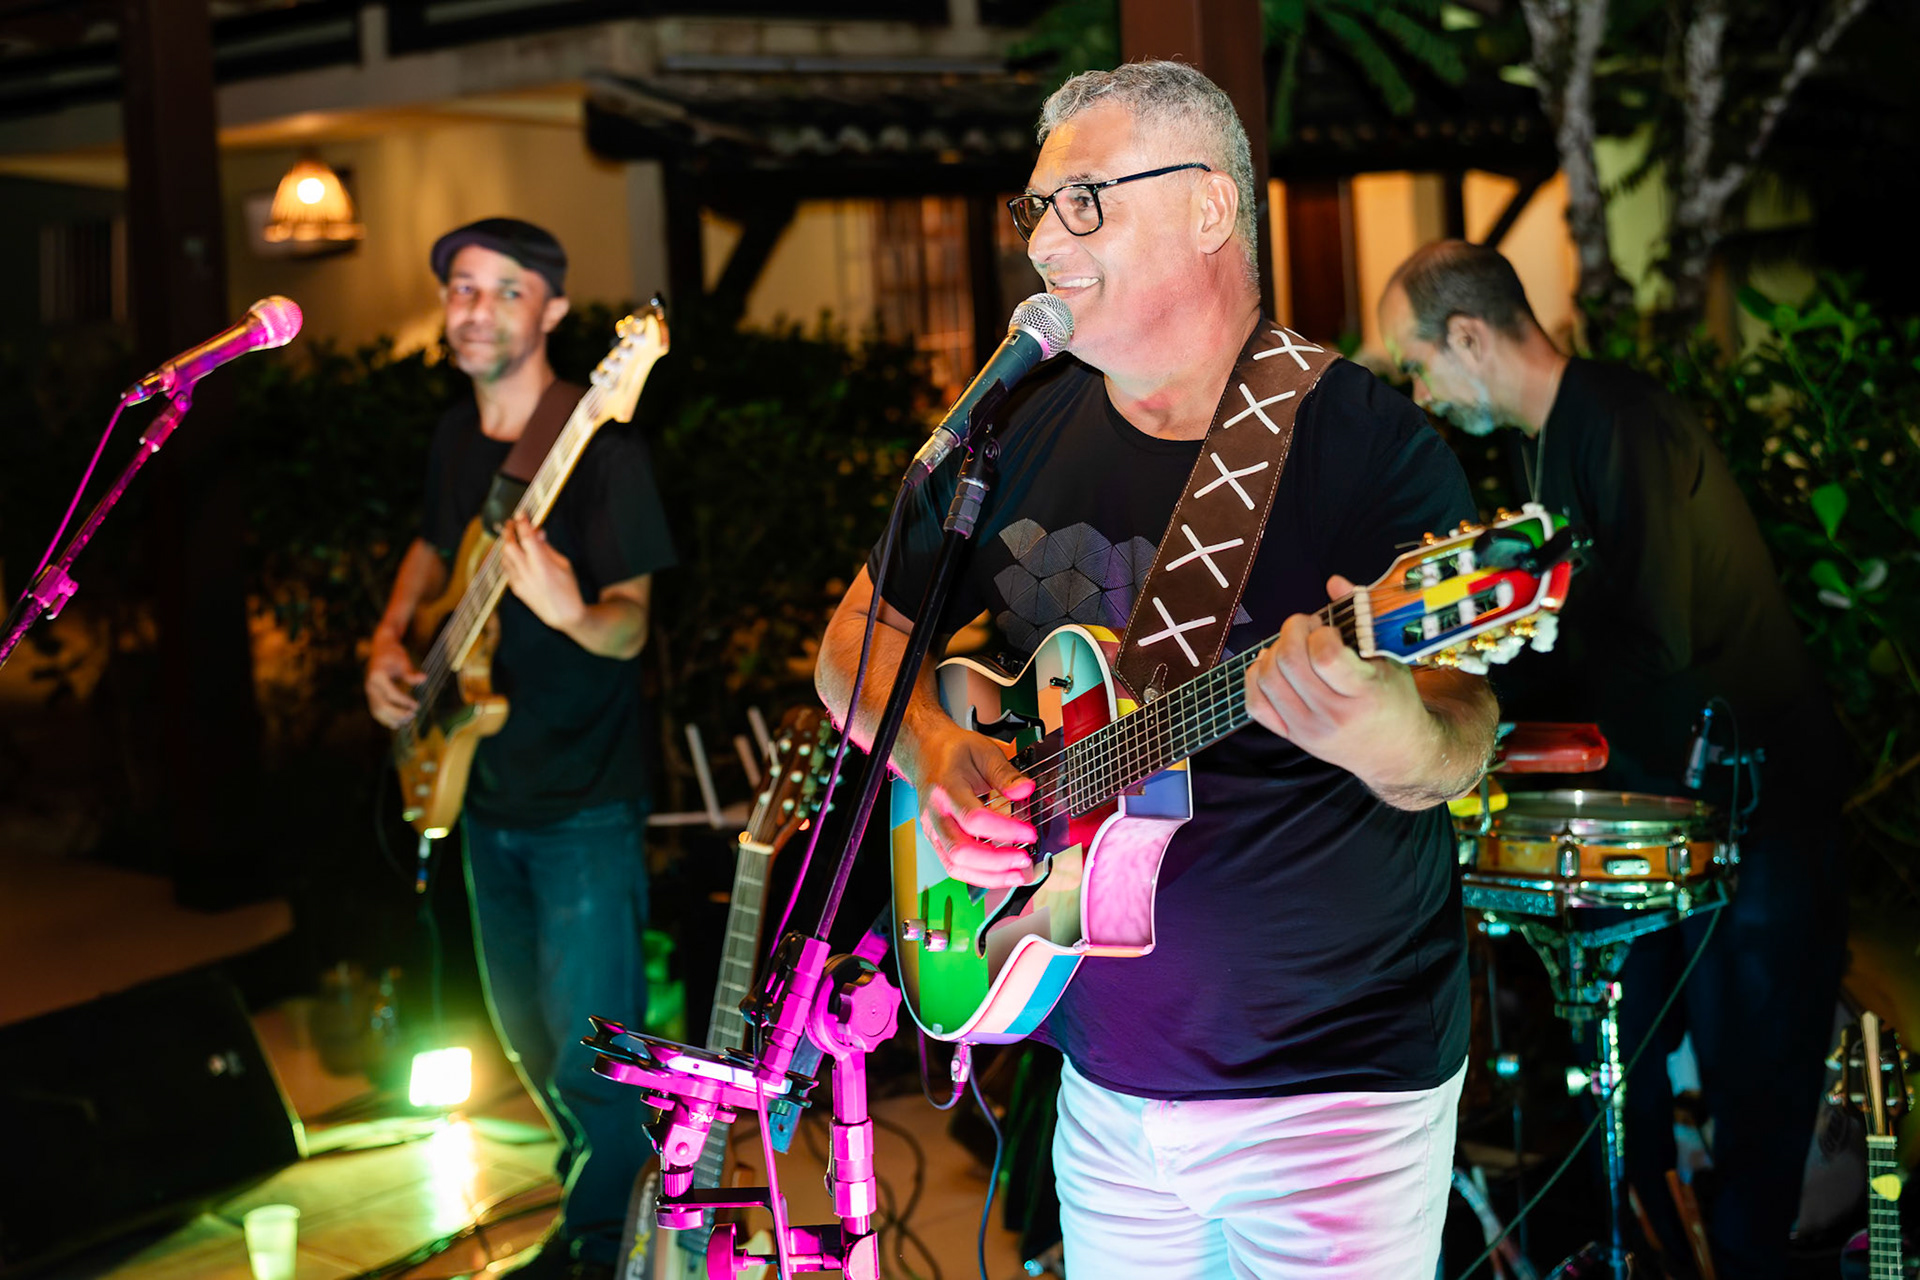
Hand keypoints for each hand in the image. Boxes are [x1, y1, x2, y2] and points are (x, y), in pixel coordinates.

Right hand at [365, 630, 423, 727]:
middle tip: (413, 715)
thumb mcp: (403, 660)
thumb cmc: (393, 653)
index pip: (391, 694)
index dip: (404, 702)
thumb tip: (423, 678)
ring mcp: (369, 691)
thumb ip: (410, 672)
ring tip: (408, 720)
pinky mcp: (371, 695)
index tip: (417, 705)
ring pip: (377, 711)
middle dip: (398, 713)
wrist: (381, 648)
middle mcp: (370, 685)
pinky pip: (376, 710)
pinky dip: (385, 719)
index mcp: (378, 676)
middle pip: (382, 706)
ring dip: (392, 718)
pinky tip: (397, 724)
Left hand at [499, 516, 585, 631]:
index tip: (521, 514)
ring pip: (504, 556)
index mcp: (541, 564)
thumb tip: (537, 532)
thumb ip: (547, 547)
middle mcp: (527, 572)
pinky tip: (514, 555)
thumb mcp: (563, 563)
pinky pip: (506, 568)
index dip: (522, 523)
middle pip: (509, 545)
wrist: (563, 614)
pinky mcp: (515, 588)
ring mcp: (519, 581)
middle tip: (511, 523)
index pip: (526, 537)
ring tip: (512, 537)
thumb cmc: (568, 587)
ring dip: (506, 544)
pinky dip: (508, 558)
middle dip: (508, 531)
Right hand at [905, 725, 1038, 888]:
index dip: (1004, 830)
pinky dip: (978, 876)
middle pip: (961, 849)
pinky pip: (954, 866)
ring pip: (955, 865)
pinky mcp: (936, 840)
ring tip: (1017, 875)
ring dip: (989, 876)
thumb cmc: (953, 752)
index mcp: (946, 788)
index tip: (1029, 833)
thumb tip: (1026, 790)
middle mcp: (936, 813)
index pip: (974, 818)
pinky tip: (1000, 875)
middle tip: (1024, 859)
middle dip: (997, 861)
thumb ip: (1005, 773)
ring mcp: (933, 830)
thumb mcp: (983, 751)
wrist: (925, 753)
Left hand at [1243, 574, 1437, 790]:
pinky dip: (1256, 677)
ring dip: (1274, 650)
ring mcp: (1309, 729)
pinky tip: (1272, 665)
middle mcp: (1334, 715)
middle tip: (1306, 626)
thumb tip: (1333, 581)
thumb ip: (1362, 618)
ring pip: (1267, 679)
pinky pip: (1255, 704)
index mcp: (1365, 693)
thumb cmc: (1395, 700)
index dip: (1320, 632)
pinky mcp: (1293, 737)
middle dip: (1292, 630)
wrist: (1395, 753)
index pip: (1324, 655)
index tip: (1329, 630)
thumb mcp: (1390, 658)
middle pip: (1289, 662)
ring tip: (1293, 645)